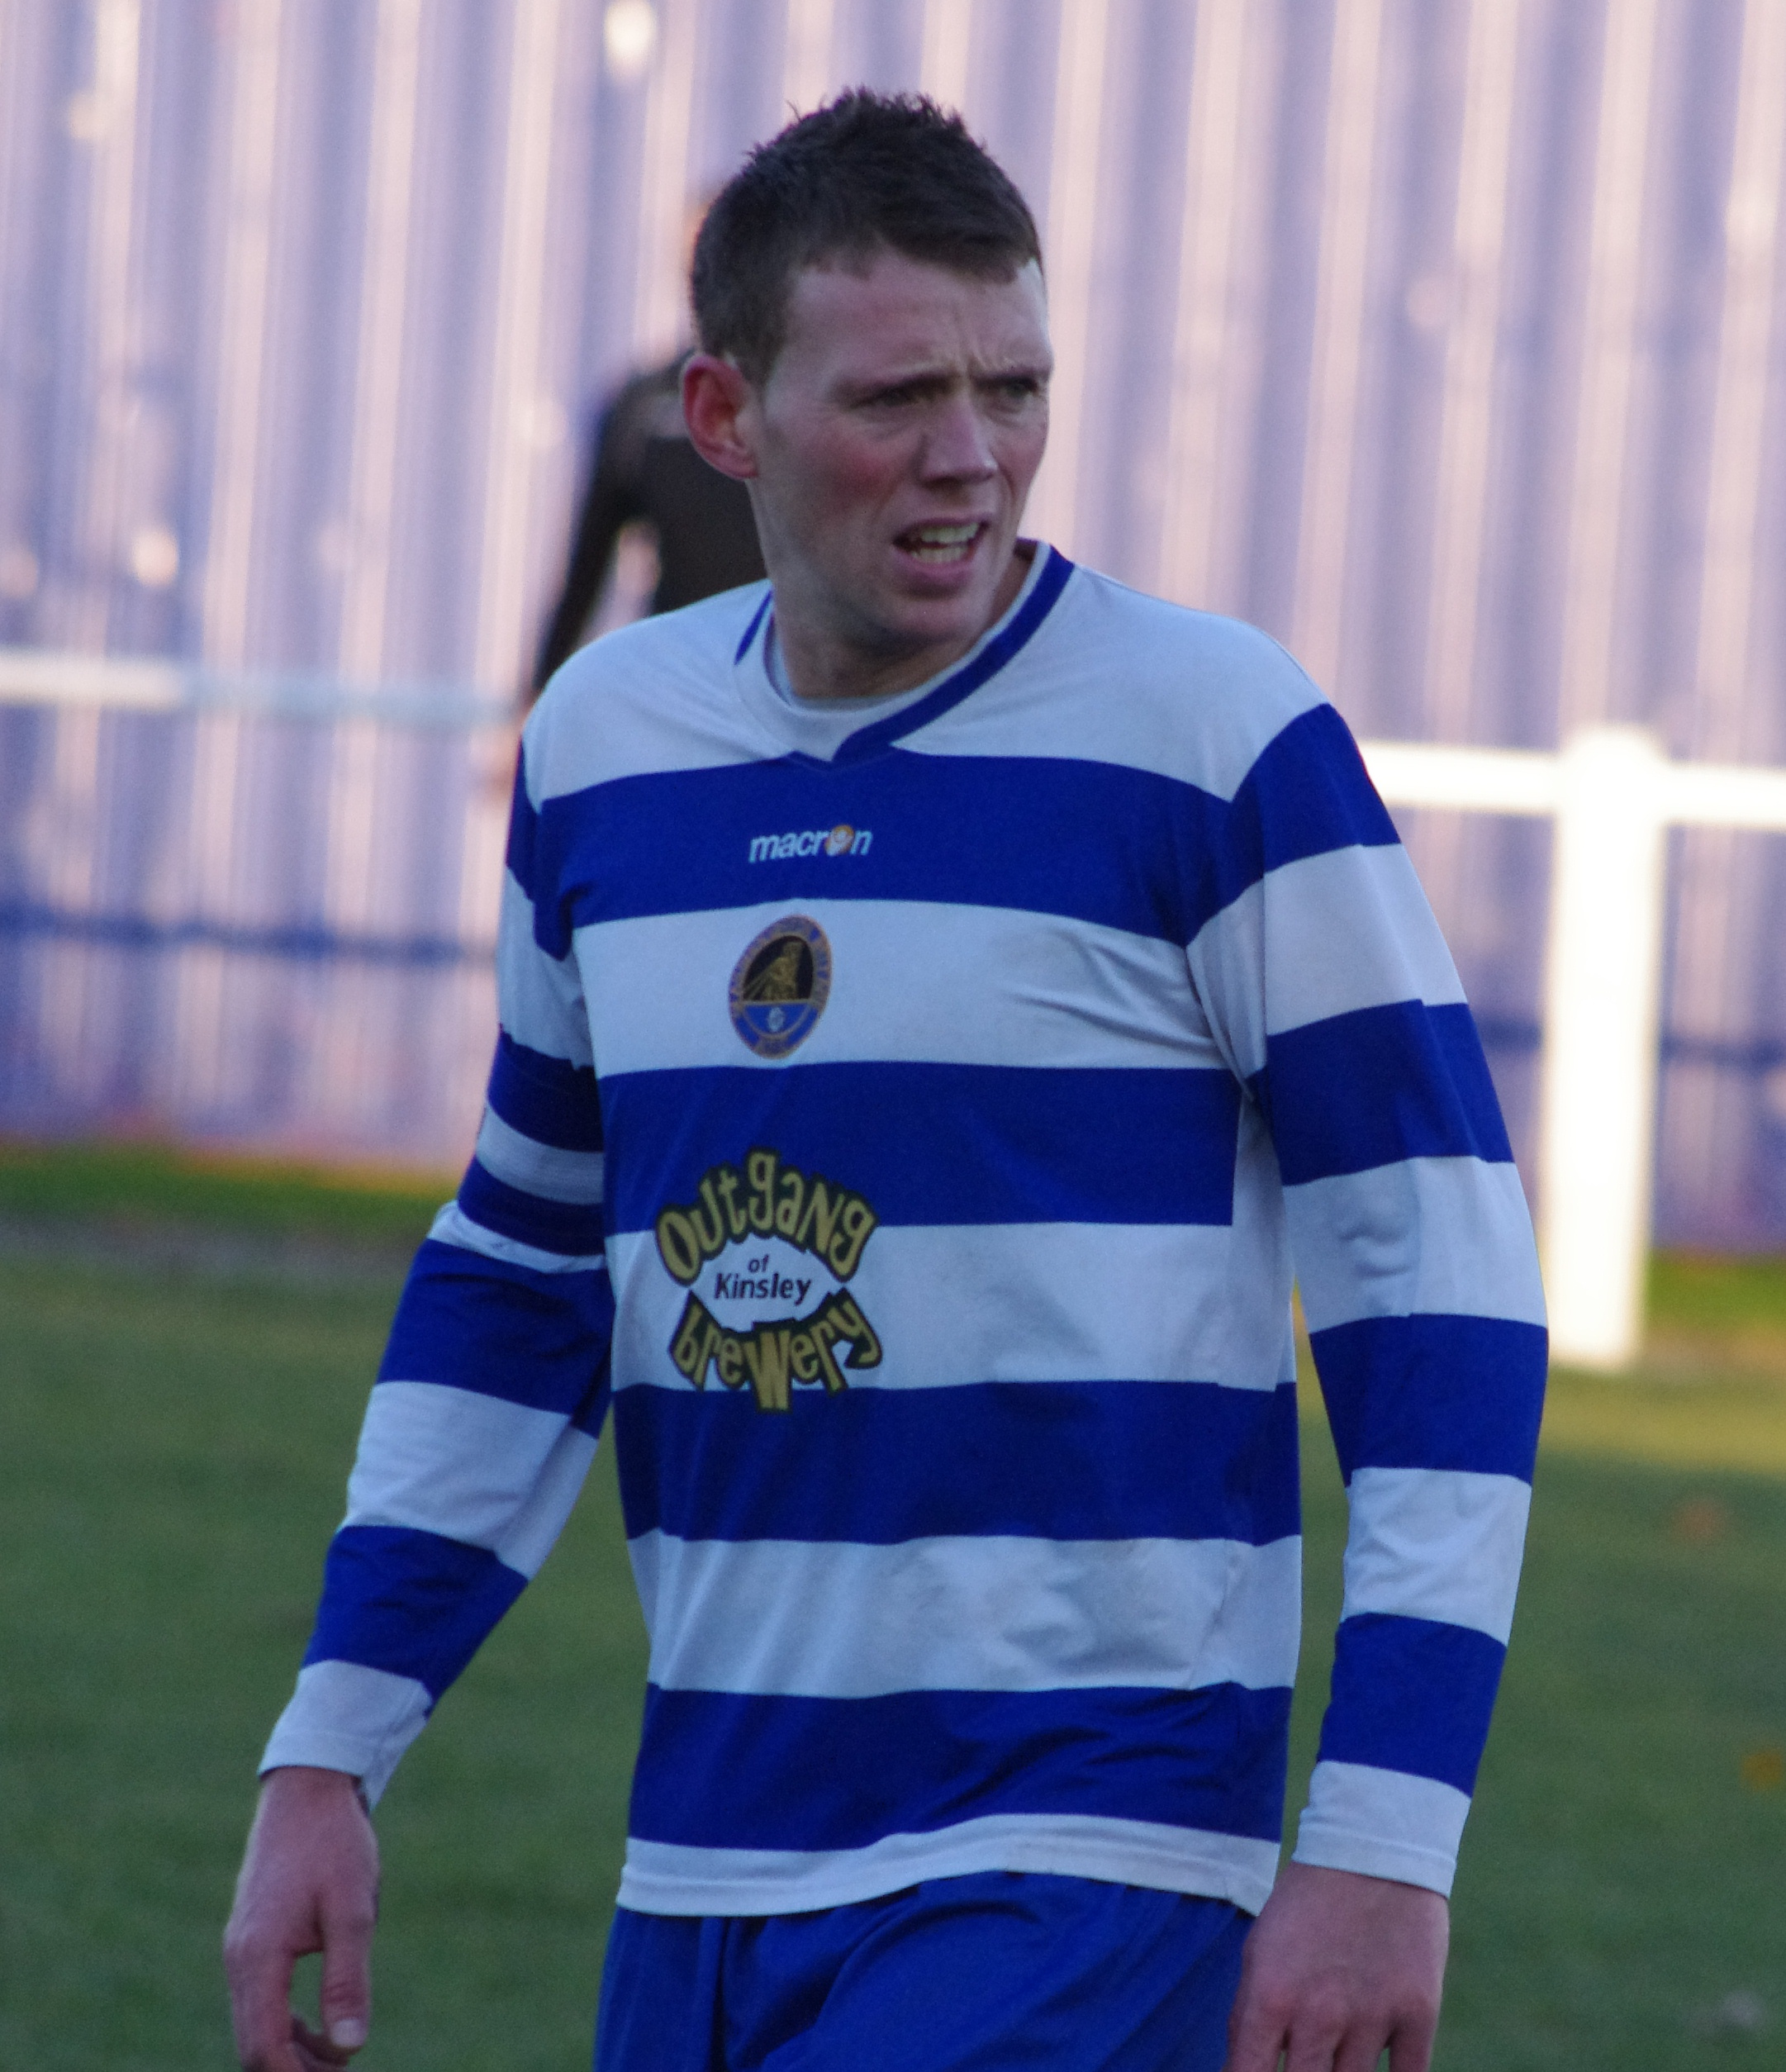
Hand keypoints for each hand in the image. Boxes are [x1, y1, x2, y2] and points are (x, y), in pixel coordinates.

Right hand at [223, 1766, 379, 2071]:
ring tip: (335, 2058)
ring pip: (253, 2024)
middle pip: (252, 2044)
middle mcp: (238, 1958)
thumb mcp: (353, 1911)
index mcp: (258, 1956)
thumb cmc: (334, 1844)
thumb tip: (349, 2049)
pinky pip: (257, 1999)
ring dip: (288, 2050)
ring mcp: (239, 1947)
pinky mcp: (249, 1938)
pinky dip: (282, 2023)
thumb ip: (348, 1981)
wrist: (308, 1787)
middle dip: (292, 2070)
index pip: (262, 2048)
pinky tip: (316, 2026)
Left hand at [1224, 1860, 1448, 2071]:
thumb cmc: (1305, 1904)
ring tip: (1336, 2057)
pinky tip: (1377, 2063)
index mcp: (1270, 1996)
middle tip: (1306, 2062)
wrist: (1372, 1848)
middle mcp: (1319, 2015)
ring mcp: (1372, 2018)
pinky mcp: (1418, 2015)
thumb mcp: (1259, 1951)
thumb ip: (1251, 2018)